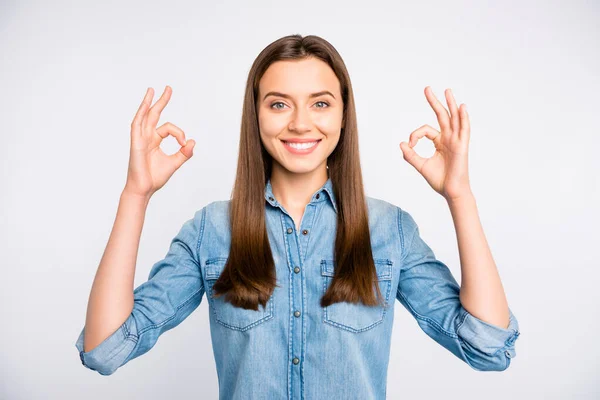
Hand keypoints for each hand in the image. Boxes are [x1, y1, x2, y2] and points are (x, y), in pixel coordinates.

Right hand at [123, 86, 194, 197]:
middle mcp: (146, 137)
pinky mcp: (136, 143)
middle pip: (153, 114)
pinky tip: (145, 104)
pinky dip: (141, 114)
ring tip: (153, 90)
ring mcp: (139, 139)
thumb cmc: (155, 177)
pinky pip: (137, 125)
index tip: (184, 144)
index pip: (169, 128)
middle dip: (161, 101)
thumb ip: (184, 153)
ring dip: (148, 103)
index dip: (179, 134)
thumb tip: (193, 142)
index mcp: (154, 141)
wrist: (144, 189)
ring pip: (144, 116)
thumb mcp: (174, 163)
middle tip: (168, 88)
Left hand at [399, 86, 471, 201]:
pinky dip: (463, 118)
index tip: (409, 145)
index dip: (415, 135)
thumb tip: (401, 144)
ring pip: (454, 118)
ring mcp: (456, 141)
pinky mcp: (462, 146)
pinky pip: (464, 129)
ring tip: (447, 90)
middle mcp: (449, 139)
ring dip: (450, 104)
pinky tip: (461, 107)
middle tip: (426, 88)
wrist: (451, 192)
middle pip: (442, 116)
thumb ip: (410, 155)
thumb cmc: (439, 180)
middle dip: (434, 102)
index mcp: (440, 142)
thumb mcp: (421, 165)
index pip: (426, 130)